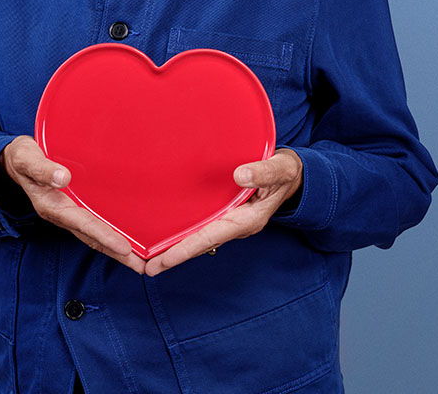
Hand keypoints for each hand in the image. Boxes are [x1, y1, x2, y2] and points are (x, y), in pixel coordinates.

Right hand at [0, 135, 145, 273]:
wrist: (14, 161)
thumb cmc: (22, 158)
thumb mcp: (27, 159)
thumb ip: (44, 169)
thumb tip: (64, 178)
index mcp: (51, 206)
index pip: (83, 224)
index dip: (104, 236)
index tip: (124, 248)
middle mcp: (61, 214)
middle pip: (92, 237)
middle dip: (116, 253)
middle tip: (142, 266)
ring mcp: (67, 213)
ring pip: (94, 234)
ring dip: (115, 248)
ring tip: (139, 260)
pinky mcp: (72, 206)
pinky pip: (93, 223)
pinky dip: (108, 233)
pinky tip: (124, 236)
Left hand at [143, 147, 303, 276]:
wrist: (292, 175)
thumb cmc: (285, 171)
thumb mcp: (280, 169)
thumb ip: (263, 172)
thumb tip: (240, 175)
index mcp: (248, 220)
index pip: (211, 236)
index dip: (186, 248)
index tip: (163, 260)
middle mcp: (236, 226)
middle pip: (201, 244)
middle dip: (173, 256)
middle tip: (145, 268)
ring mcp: (231, 222)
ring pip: (199, 239)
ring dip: (175, 248)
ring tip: (148, 259)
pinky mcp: (227, 214)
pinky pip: (202, 227)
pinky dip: (184, 234)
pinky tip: (167, 234)